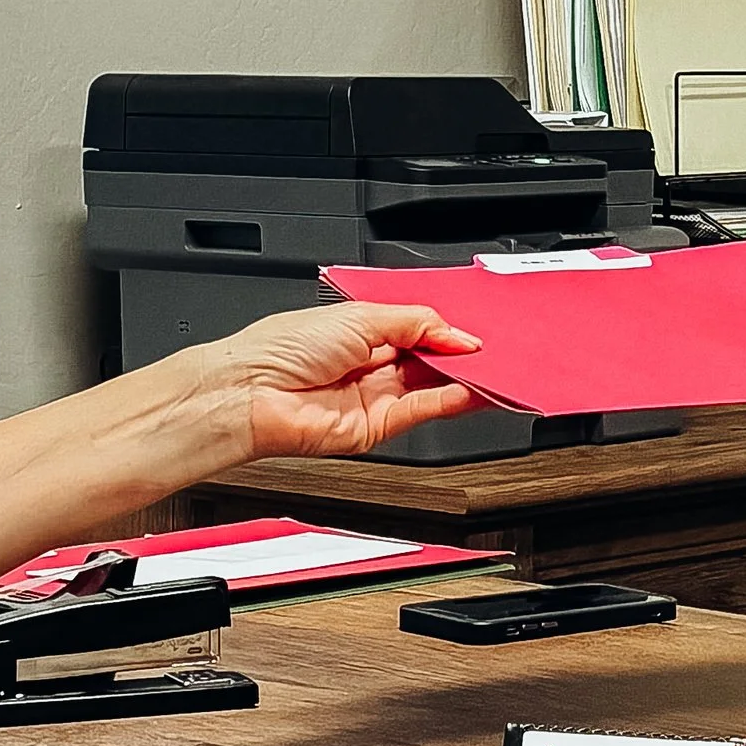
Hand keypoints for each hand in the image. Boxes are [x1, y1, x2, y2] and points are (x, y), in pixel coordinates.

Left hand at [198, 305, 482, 461]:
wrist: (252, 393)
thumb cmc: (282, 347)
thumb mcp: (360, 316)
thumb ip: (414, 324)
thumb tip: (456, 334)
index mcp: (362, 330)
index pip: (419, 330)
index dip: (449, 331)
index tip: (477, 330)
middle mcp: (369, 365)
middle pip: (429, 361)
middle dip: (460, 355)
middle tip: (492, 348)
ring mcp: (372, 398)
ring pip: (430, 389)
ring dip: (463, 380)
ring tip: (493, 369)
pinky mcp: (373, 429)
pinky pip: (419, 413)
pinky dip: (449, 402)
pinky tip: (471, 390)